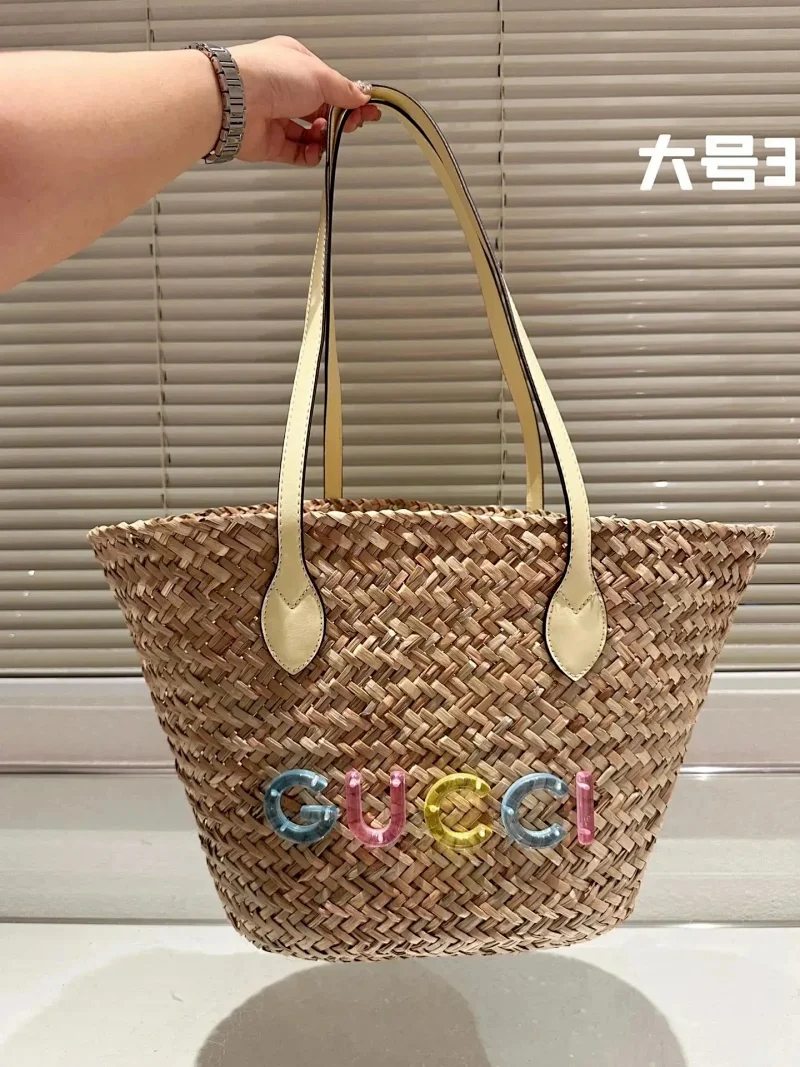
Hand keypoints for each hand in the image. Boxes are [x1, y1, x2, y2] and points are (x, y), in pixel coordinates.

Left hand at [230, 36, 380, 165]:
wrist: (234, 100)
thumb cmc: (267, 75)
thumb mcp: (319, 75)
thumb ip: (344, 89)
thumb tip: (361, 96)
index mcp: (295, 64)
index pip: (330, 84)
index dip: (350, 98)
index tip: (368, 109)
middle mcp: (284, 89)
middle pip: (322, 110)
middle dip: (340, 119)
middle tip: (352, 124)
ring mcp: (275, 116)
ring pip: (310, 134)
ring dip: (324, 138)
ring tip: (326, 135)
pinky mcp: (269, 143)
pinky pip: (296, 153)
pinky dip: (309, 155)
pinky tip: (316, 152)